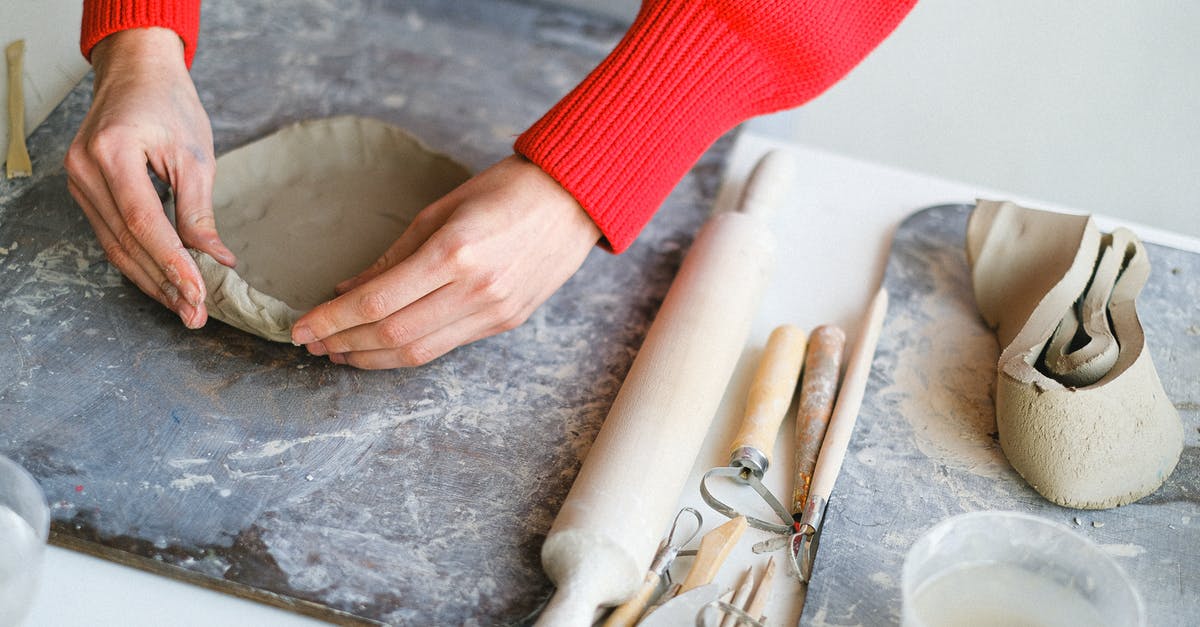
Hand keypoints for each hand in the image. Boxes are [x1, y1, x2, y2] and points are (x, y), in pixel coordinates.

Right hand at [65, 28, 234, 327]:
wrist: (137, 71)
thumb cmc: (170, 104)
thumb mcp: (195, 156)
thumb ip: (199, 211)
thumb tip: (215, 260)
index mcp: (112, 153)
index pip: (144, 223)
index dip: (172, 264)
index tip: (198, 295)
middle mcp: (85, 170)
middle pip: (125, 242)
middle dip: (163, 283)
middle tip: (195, 315)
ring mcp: (77, 180)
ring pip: (114, 245)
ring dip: (151, 280)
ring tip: (184, 308)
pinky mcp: (84, 189)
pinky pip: (110, 234)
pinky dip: (139, 260)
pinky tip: (164, 282)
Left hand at [291, 155, 601, 368]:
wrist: (573, 201)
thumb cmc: (504, 191)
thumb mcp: (439, 210)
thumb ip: (394, 256)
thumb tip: (348, 290)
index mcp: (455, 252)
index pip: (378, 301)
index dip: (333, 320)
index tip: (301, 327)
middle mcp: (475, 289)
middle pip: (394, 335)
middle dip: (345, 343)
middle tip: (313, 345)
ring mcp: (494, 311)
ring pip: (419, 351)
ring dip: (372, 357)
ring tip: (340, 353)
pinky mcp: (506, 323)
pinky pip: (446, 346)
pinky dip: (407, 351)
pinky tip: (383, 346)